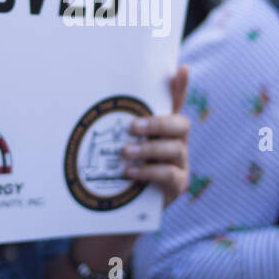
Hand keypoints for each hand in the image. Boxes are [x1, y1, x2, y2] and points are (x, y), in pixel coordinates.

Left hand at [123, 65, 189, 206]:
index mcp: (164, 129)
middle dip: (157, 124)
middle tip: (133, 127)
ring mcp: (181, 164)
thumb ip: (115, 127)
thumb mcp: (118, 147)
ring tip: (125, 153)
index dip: (181, 87)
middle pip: (182, 124)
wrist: (123, 210)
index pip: (176, 102)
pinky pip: (170, 174)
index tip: (181, 68)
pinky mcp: (178, 186)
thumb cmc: (121, 171)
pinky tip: (130, 172)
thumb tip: (96, 101)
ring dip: (148, 149)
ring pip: (175, 149)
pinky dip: (148, 172)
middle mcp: (177, 143)